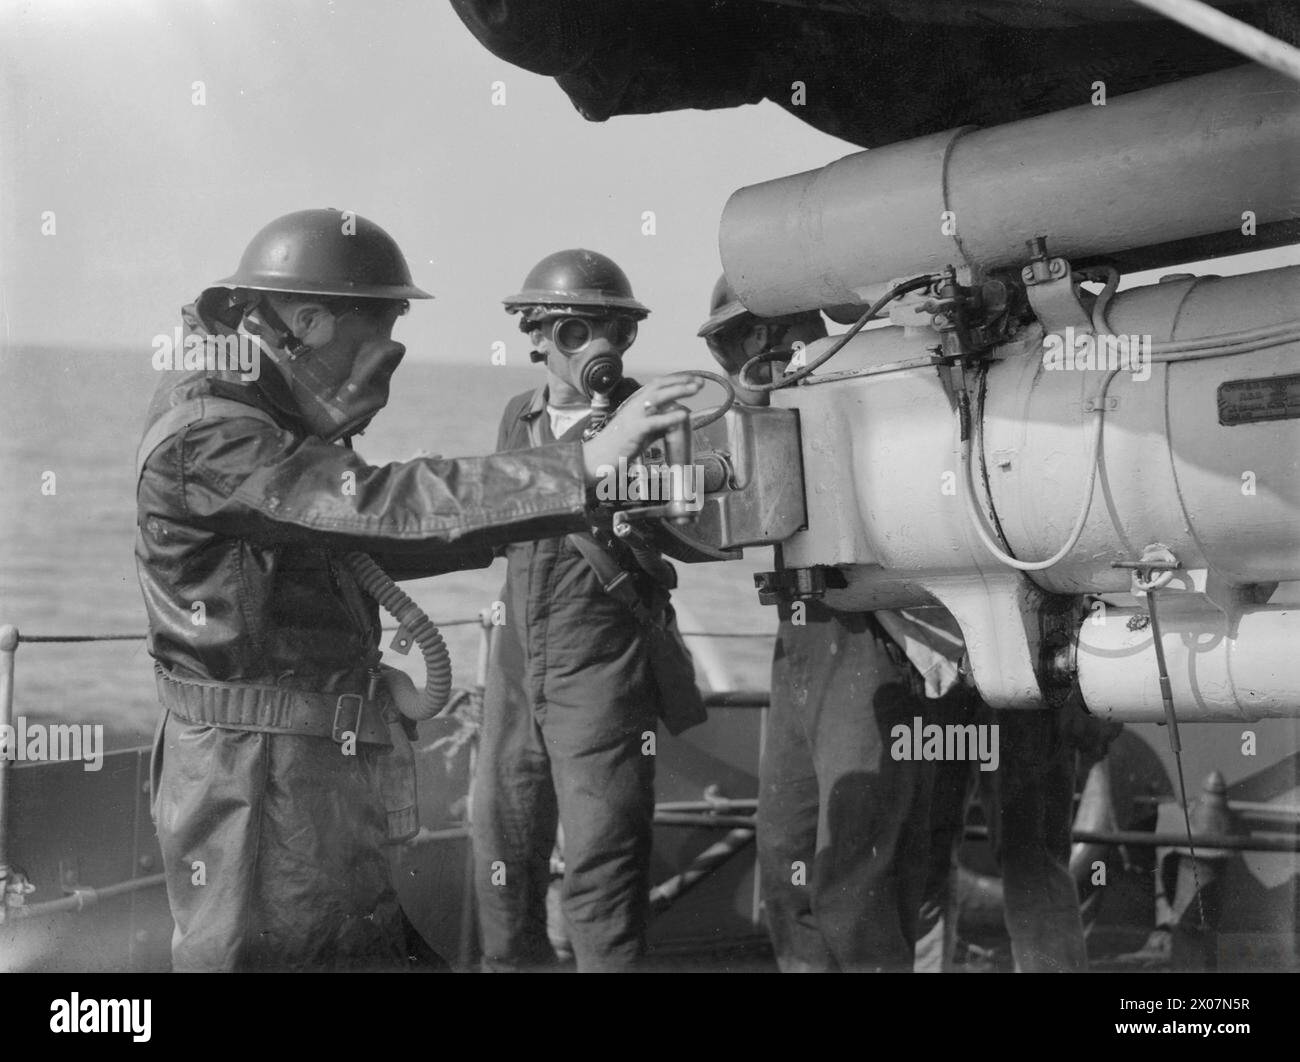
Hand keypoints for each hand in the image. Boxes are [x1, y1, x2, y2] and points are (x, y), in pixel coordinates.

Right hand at [580, 374, 702, 484]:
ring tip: (694, 389)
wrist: (595, 459)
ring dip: (677, 391)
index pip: (657, 385)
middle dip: (680, 382)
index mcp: (635, 405)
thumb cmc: (617, 447)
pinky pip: (653, 421)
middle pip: (659, 386)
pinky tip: (683, 414)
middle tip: (699, 382)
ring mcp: (632, 417)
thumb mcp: (642, 433)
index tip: (692, 379)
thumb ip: (658, 425)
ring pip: (656, 398)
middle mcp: (633, 406)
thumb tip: (676, 418)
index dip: (675, 380)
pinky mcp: (632, 431)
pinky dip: (669, 417)